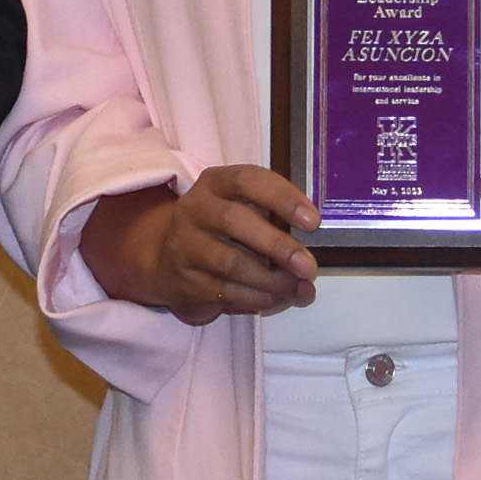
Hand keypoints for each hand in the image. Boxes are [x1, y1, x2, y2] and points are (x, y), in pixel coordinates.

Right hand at [80, 167, 318, 326]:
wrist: (167, 260)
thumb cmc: (220, 230)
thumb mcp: (240, 208)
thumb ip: (273, 216)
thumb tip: (313, 243)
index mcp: (214, 184)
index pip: (247, 180)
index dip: (282, 198)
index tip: (313, 221)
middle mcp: (194, 210)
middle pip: (234, 221)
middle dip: (277, 245)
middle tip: (308, 266)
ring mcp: (185, 246)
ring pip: (230, 263)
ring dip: (271, 280)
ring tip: (300, 289)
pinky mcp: (185, 280)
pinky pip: (225, 292)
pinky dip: (257, 298)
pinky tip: (278, 299)